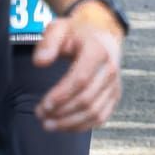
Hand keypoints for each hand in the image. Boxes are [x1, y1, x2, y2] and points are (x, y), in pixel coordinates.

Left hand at [32, 6, 123, 131]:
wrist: (101, 34)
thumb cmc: (77, 33)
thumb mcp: (59, 28)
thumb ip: (47, 43)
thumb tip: (39, 62)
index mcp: (97, 51)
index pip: (80, 79)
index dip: (61, 96)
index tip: (44, 105)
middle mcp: (110, 69)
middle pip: (87, 99)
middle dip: (61, 112)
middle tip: (41, 116)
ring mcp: (114, 85)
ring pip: (94, 113)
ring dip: (70, 123)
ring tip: (49, 124)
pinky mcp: (114, 96)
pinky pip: (101, 118)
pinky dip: (82, 126)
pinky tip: (64, 126)